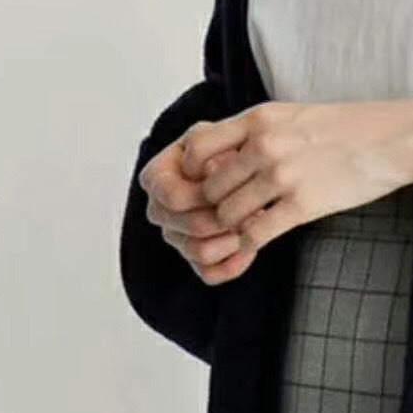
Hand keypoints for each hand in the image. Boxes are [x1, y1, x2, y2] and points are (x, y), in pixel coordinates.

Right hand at [137, 140, 255, 285]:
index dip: (204, 193)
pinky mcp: (195, 259)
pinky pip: (209, 273)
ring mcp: (176, 235)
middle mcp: (160, 209)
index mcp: (158, 177)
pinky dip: (233, 262)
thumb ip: (217, 151)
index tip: (234, 180)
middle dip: (224, 215)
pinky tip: (250, 247)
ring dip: (231, 238)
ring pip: (198, 250)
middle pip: (186, 224)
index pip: (171, 195)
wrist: (254, 168)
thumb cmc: (236, 151)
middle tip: (254, 205)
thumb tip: (214, 171)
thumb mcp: (228, 139)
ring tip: (255, 221)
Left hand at [178, 98, 412, 263]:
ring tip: (241, 227)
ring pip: (226, 213)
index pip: (196, 148)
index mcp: (258, 119)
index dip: (191, 173)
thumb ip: (256, 132)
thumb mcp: (292, 115)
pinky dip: (248, 243)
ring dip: (229, 226)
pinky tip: (257, 241)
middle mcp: (264, 145)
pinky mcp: (302, 204)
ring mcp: (282, 176)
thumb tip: (221, 155)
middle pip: (207, 188)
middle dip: (210, 207)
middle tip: (220, 217)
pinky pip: (255, 233)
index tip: (203, 184)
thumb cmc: (347, 128)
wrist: (392, 139)